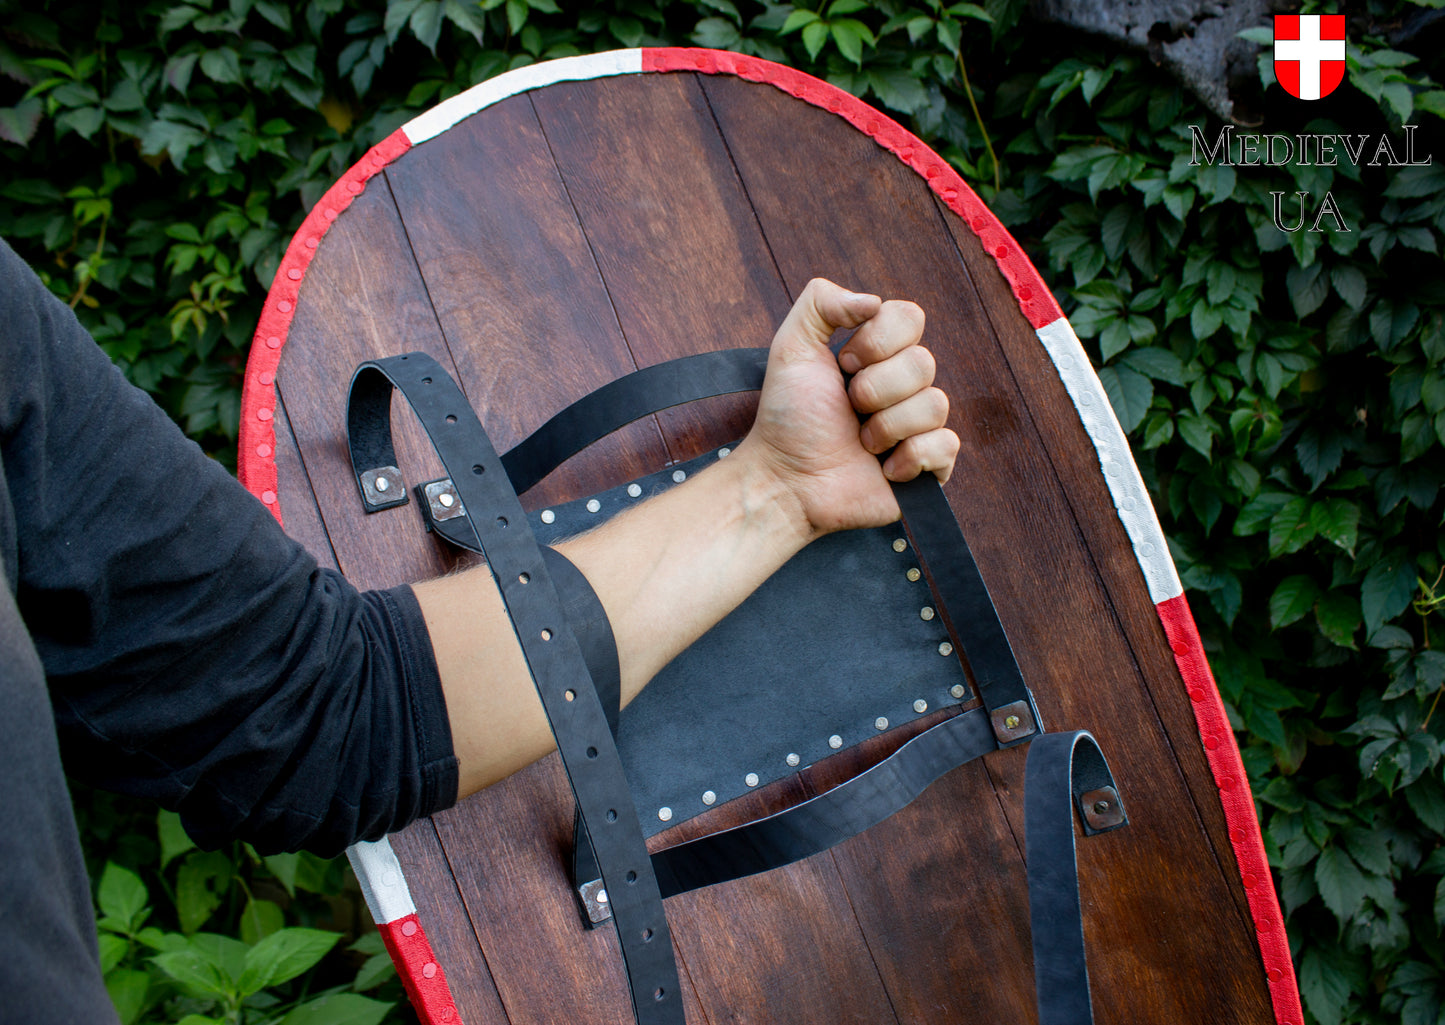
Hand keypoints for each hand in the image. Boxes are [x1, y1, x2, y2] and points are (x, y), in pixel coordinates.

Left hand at [737, 277, 960, 536]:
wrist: (786, 479)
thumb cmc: (788, 418)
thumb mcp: (792, 347)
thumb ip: (821, 302)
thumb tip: (872, 300)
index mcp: (880, 354)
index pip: (911, 317)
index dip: (877, 341)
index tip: (844, 364)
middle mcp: (903, 385)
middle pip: (923, 362)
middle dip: (874, 388)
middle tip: (848, 408)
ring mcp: (919, 426)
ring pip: (935, 404)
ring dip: (886, 426)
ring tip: (860, 441)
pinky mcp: (930, 466)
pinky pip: (946, 445)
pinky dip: (909, 457)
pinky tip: (884, 468)